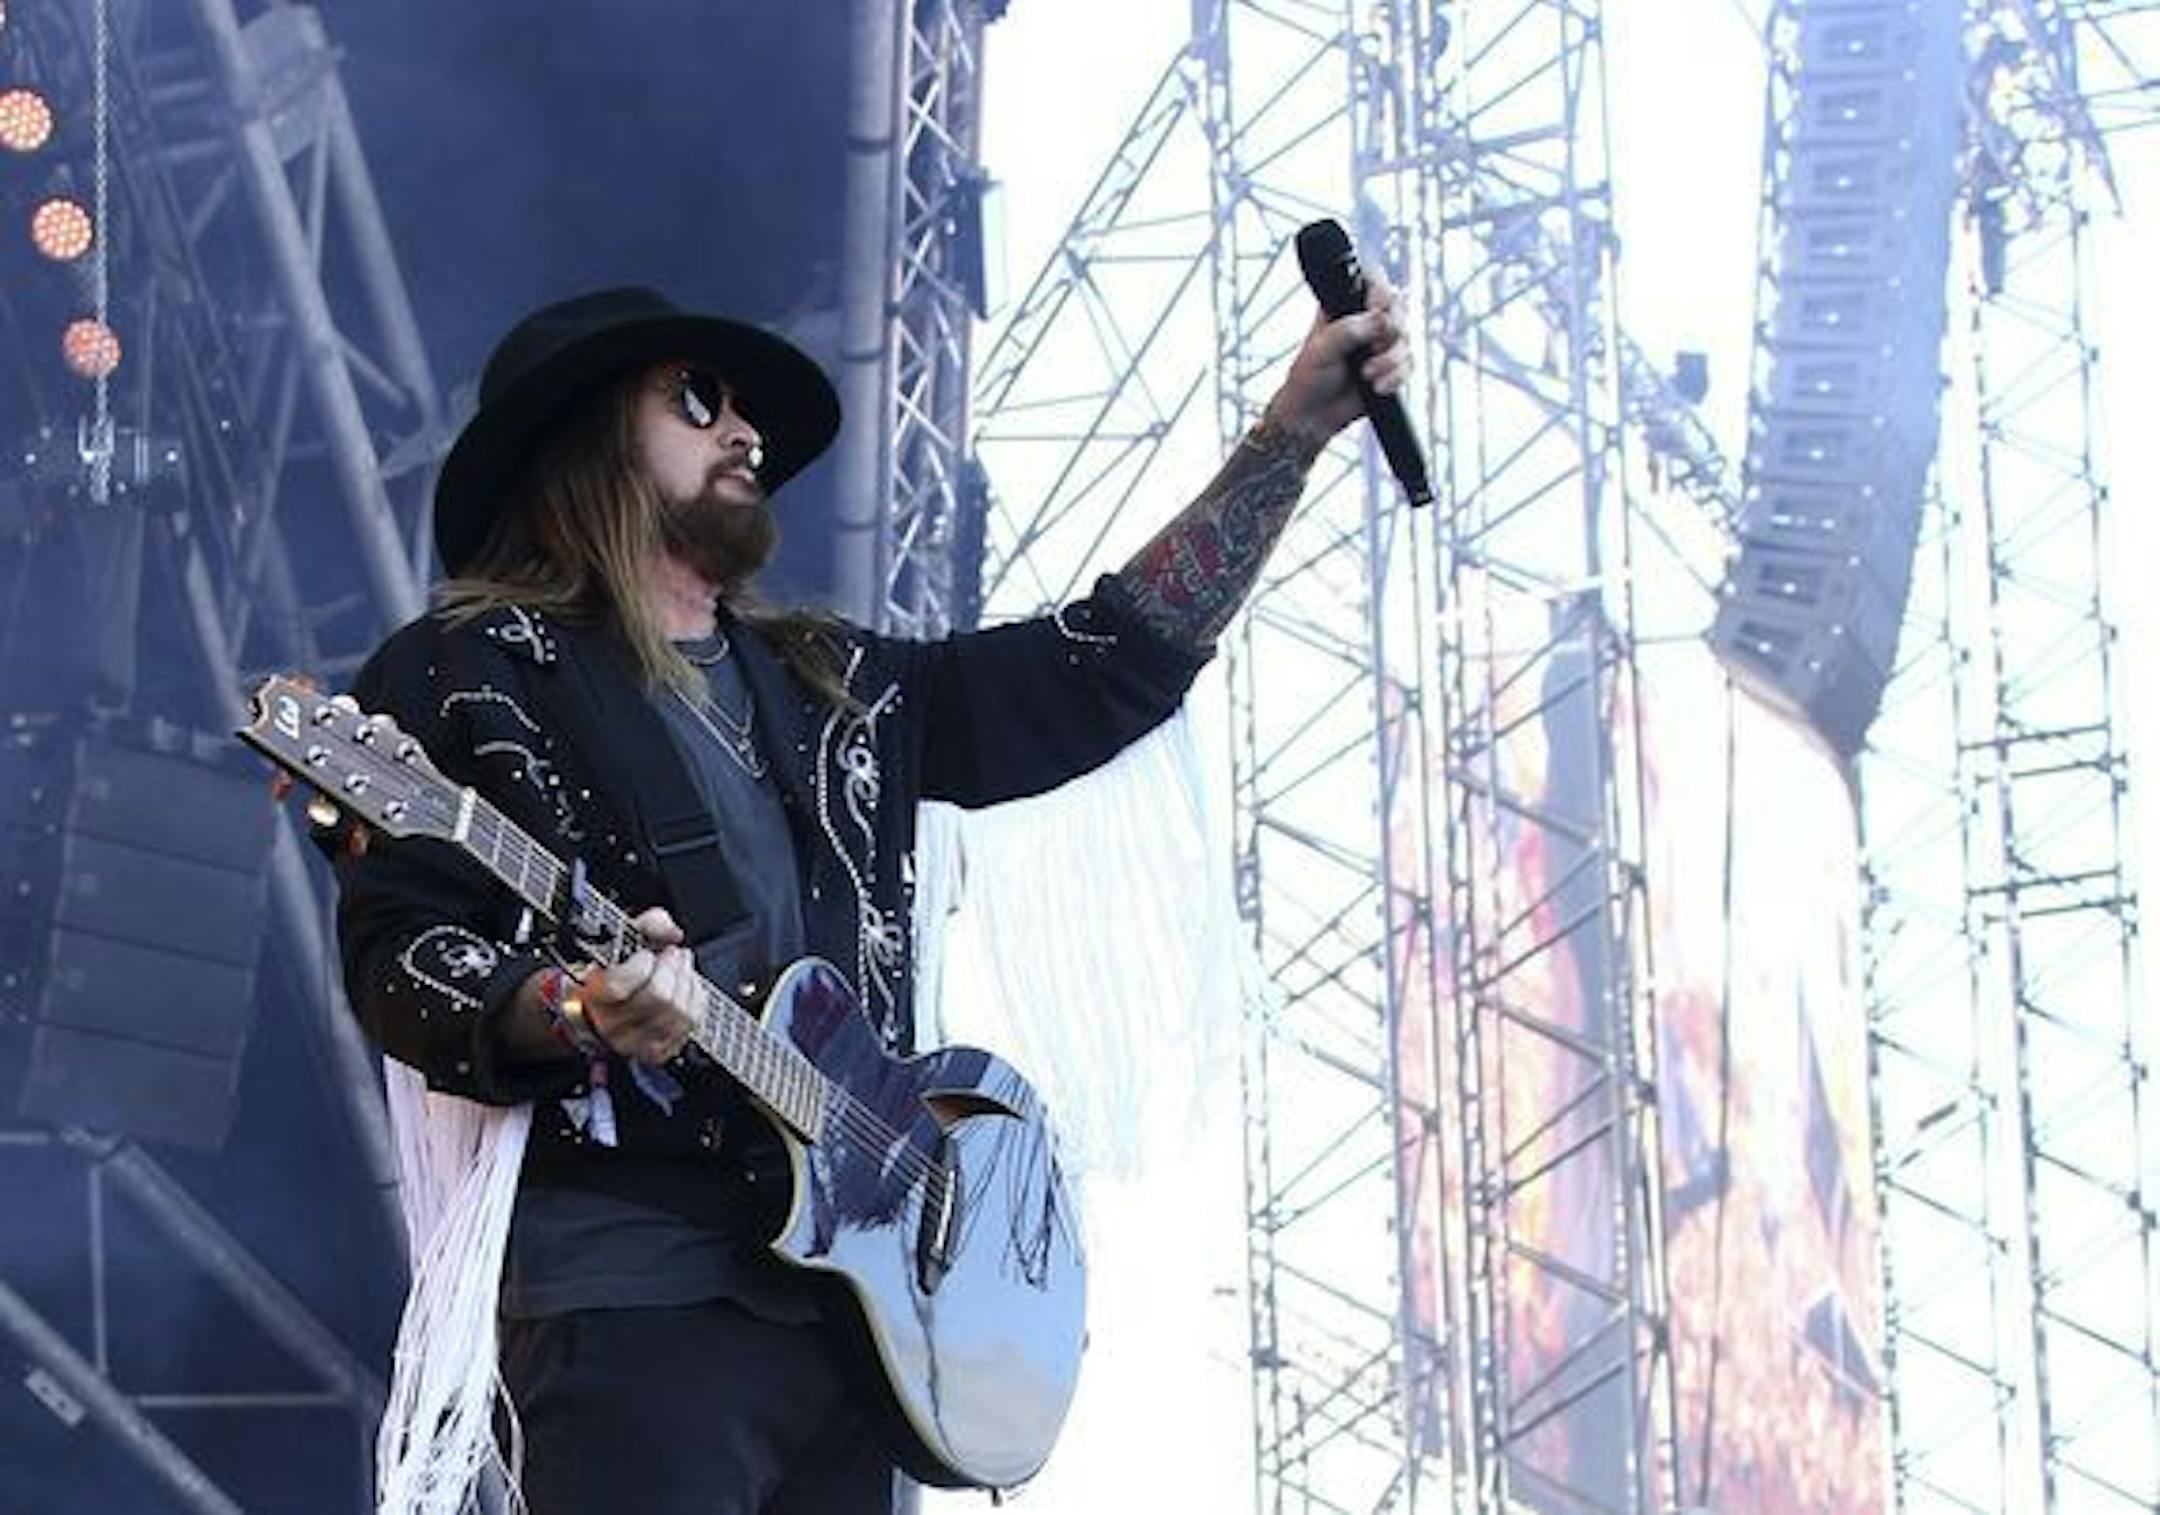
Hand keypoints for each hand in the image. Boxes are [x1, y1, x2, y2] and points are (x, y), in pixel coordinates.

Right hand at [577, 906, 699, 1066]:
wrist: (608, 1006)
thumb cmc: (616, 970)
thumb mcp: (624, 938)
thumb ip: (648, 923)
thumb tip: (672, 932)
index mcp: (593, 996)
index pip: (619, 986)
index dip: (641, 964)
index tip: (645, 954)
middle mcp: (610, 1025)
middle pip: (658, 997)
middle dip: (672, 968)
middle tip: (673, 954)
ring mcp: (635, 1042)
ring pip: (678, 1012)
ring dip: (687, 981)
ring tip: (682, 965)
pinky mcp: (658, 1052)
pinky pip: (690, 1025)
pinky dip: (695, 999)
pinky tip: (687, 986)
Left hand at [1262, 273, 1411, 446]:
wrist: (1312, 417)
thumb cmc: (1308, 378)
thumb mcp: (1321, 349)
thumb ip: (1349, 330)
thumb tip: (1381, 318)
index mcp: (1344, 305)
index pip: (1373, 281)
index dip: (1381, 291)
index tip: (1376, 308)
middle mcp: (1366, 321)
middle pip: (1398, 308)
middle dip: (1391, 330)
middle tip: (1373, 347)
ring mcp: (1380, 344)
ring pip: (1406, 339)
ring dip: (1390, 359)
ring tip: (1366, 374)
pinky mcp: (1391, 368)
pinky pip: (1409, 365)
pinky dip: (1395, 377)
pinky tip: (1377, 387)